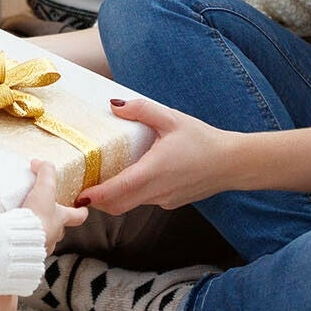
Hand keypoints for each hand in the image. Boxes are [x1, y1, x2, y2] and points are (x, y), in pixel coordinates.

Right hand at [19, 160, 88, 253]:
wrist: (18, 238)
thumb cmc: (37, 216)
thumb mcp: (44, 188)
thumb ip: (45, 173)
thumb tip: (40, 163)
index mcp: (61, 219)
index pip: (77, 216)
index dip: (81, 212)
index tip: (83, 209)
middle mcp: (54, 234)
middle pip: (60, 229)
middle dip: (55, 221)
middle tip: (46, 212)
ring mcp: (42, 244)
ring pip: (45, 237)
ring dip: (39, 230)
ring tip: (27, 221)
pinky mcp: (27, 250)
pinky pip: (29, 243)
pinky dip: (25, 237)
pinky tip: (16, 230)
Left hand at [75, 94, 232, 215]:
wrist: (232, 162)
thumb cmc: (203, 139)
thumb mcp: (171, 118)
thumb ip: (141, 110)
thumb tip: (114, 105)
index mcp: (153, 172)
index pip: (117, 191)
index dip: (95, 196)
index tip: (78, 195)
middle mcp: (157, 192)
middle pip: (118, 205)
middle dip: (97, 201)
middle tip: (80, 187)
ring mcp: (164, 200)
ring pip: (130, 205)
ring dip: (113, 198)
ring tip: (99, 180)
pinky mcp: (171, 202)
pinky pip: (145, 201)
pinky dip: (131, 195)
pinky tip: (130, 176)